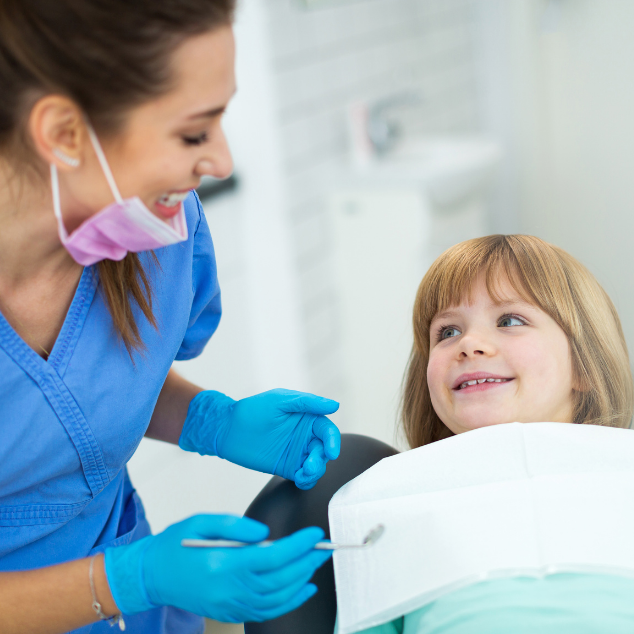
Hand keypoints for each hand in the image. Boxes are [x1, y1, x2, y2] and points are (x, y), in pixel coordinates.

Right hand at [104, 515, 331, 622]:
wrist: (151, 575)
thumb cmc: (175, 545)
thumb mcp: (203, 521)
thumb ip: (236, 525)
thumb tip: (266, 533)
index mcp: (224, 564)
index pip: (273, 557)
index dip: (299, 546)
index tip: (315, 534)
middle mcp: (230, 590)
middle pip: (280, 579)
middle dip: (307, 562)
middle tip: (324, 547)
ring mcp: (230, 605)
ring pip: (277, 597)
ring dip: (302, 580)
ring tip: (316, 562)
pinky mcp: (230, 612)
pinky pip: (266, 611)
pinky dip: (289, 602)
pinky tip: (303, 589)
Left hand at [179, 389, 340, 488]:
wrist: (227, 430)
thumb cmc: (253, 409)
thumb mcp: (280, 401)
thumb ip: (307, 403)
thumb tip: (335, 405)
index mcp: (307, 417)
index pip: (326, 430)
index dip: (332, 440)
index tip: (331, 451)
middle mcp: (305, 436)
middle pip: (324, 450)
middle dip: (322, 459)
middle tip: (311, 465)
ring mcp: (297, 453)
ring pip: (317, 465)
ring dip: (316, 471)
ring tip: (303, 473)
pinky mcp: (288, 467)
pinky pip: (304, 476)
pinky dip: (307, 480)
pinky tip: (300, 479)